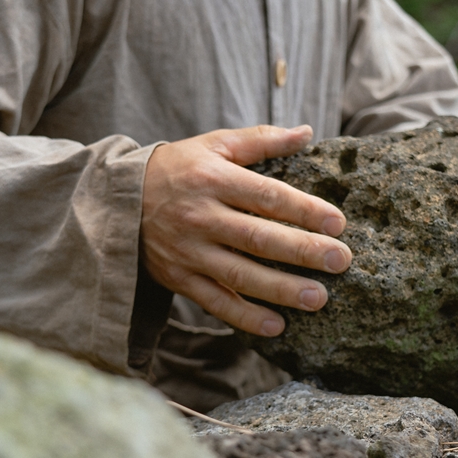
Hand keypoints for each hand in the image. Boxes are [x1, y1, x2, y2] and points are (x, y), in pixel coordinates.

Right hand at [141, 124, 351, 335]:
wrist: (116, 200)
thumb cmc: (177, 169)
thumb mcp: (214, 145)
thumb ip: (261, 140)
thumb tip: (306, 132)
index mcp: (213, 180)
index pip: (267, 196)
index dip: (304, 210)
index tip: (337, 223)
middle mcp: (201, 217)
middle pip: (258, 238)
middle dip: (302, 251)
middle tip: (340, 261)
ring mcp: (189, 251)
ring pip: (240, 275)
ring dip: (281, 289)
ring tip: (319, 298)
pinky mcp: (179, 278)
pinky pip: (215, 302)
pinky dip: (245, 317)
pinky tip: (277, 325)